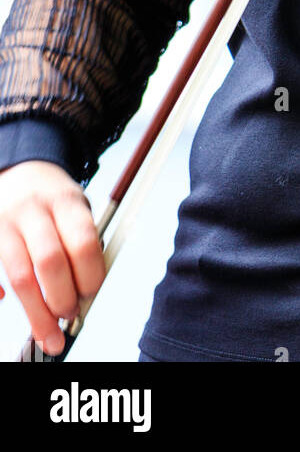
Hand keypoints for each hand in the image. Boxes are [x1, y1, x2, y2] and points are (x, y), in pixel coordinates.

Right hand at [0, 160, 105, 355]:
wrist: (22, 168)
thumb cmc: (54, 198)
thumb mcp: (77, 206)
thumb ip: (83, 242)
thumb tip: (88, 293)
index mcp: (65, 200)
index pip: (82, 241)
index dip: (90, 275)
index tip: (91, 294)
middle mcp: (33, 209)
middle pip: (50, 261)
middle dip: (63, 297)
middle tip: (70, 314)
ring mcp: (5, 222)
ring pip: (20, 275)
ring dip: (37, 310)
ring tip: (49, 330)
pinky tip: (6, 301)